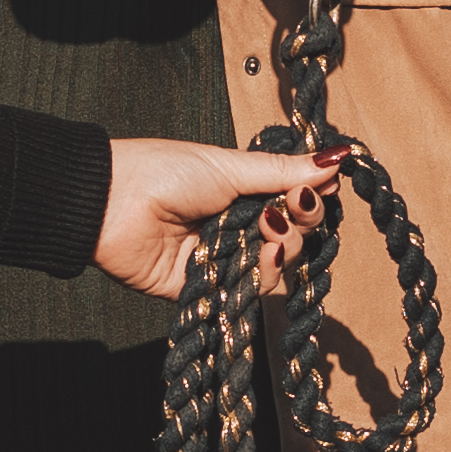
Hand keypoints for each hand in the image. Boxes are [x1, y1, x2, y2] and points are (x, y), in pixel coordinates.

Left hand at [90, 134, 320, 301]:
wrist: (112, 203)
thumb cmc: (165, 172)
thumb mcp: (231, 167)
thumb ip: (283, 172)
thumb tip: (338, 159)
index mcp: (242, 194)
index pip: (293, 204)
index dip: (309, 200)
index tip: (315, 189)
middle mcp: (235, 228)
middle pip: (290, 236)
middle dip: (299, 223)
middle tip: (290, 207)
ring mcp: (222, 260)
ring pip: (275, 266)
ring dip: (283, 248)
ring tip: (269, 233)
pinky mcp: (207, 290)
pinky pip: (247, 293)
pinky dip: (262, 277)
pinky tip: (263, 258)